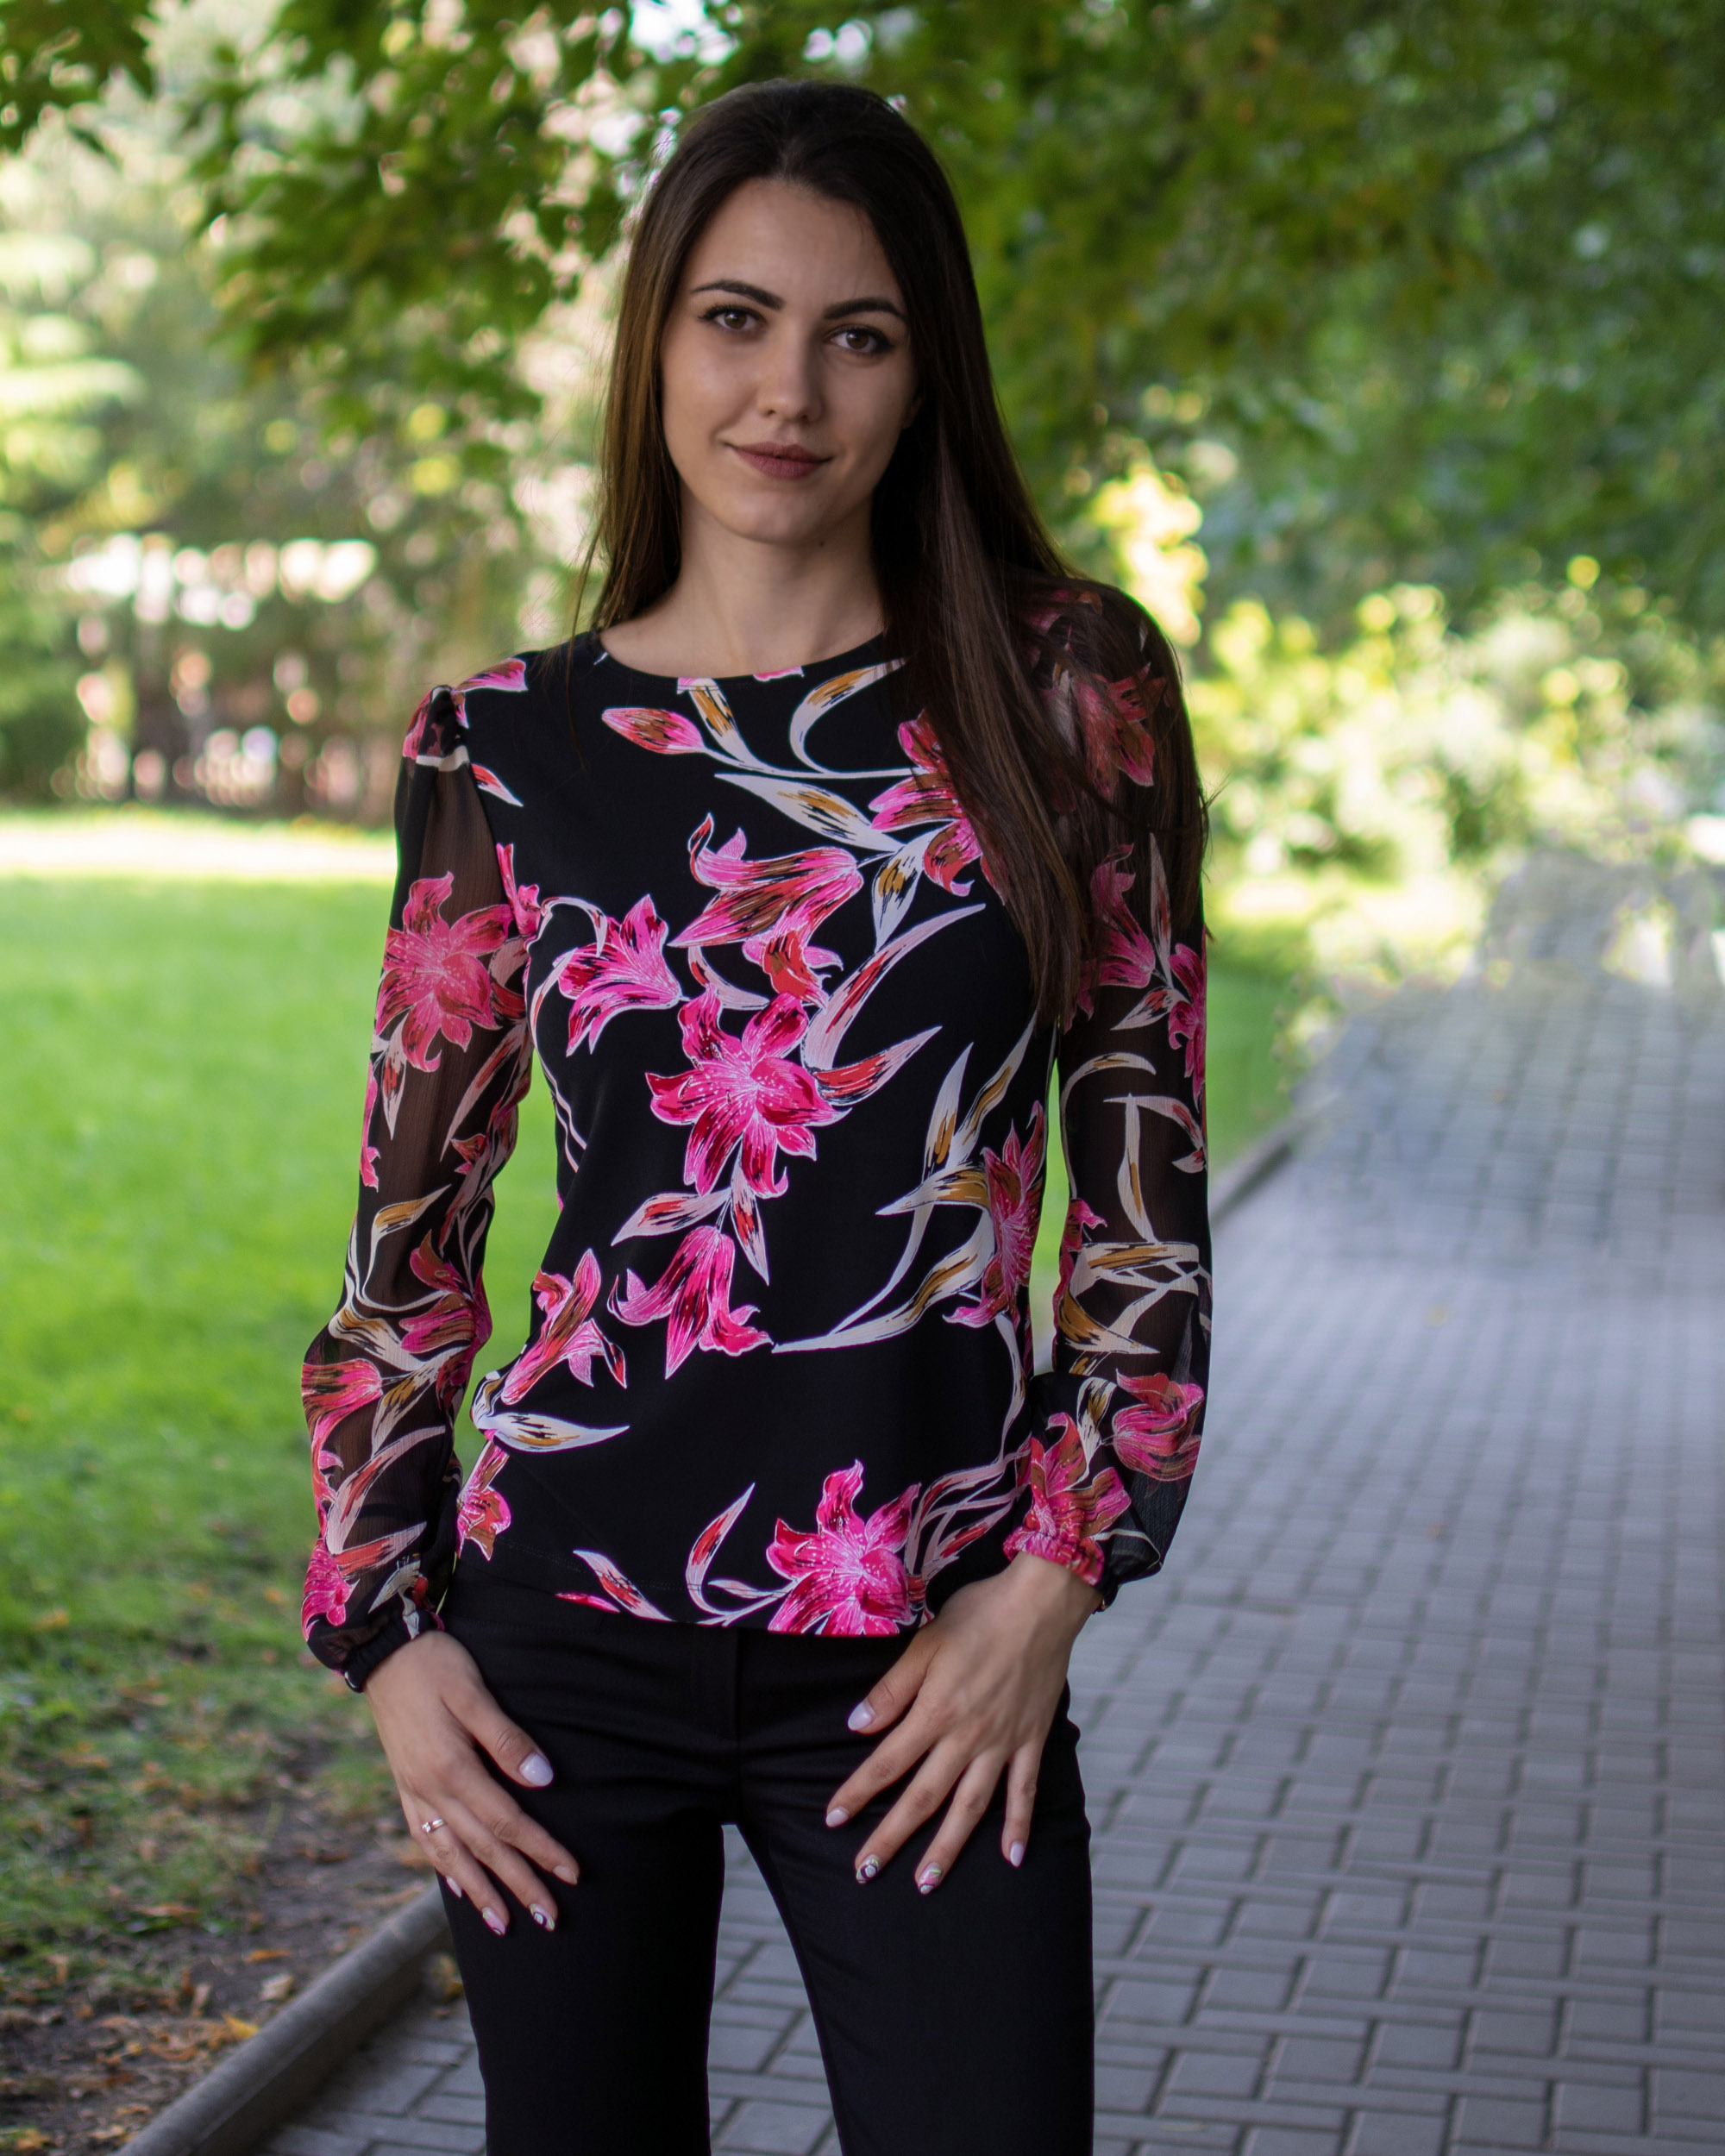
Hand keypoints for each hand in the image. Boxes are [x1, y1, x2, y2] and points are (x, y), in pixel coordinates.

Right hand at [364, 1630, 578, 1935]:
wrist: (382, 1651)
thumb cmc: (435, 1665)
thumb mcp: (473, 1692)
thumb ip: (507, 1740)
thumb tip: (543, 1781)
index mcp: (451, 1768)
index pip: (507, 1822)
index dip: (540, 1849)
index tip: (570, 1873)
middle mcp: (430, 1790)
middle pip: (483, 1848)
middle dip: (519, 1885)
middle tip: (550, 1918)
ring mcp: (414, 1791)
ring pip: (451, 1854)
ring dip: (480, 1891)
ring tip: (504, 1923)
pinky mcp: (405, 1786)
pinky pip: (425, 1838)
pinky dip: (444, 1867)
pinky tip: (457, 1885)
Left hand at [823, 1555, 1101, 1892]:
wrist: (1041, 1603)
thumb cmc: (980, 1615)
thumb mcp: (925, 1644)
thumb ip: (891, 1690)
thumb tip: (857, 1727)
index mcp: (936, 1712)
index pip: (887, 1763)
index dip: (857, 1792)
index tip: (833, 1819)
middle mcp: (968, 1738)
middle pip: (923, 1798)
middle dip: (891, 1838)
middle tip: (865, 1872)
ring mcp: (1003, 1744)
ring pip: (970, 1808)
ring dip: (947, 1848)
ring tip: (926, 1882)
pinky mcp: (1031, 1741)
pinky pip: (1024, 1793)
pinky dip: (1018, 1827)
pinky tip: (1011, 1859)